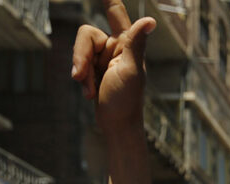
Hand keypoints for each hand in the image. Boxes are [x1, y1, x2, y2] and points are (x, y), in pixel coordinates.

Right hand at [72, 0, 155, 129]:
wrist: (118, 126)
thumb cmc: (127, 101)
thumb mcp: (130, 71)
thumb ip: (136, 44)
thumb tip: (150, 21)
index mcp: (127, 42)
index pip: (114, 10)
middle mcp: (116, 46)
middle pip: (86, 34)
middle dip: (80, 55)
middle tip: (79, 75)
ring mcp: (103, 58)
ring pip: (80, 50)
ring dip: (81, 71)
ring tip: (89, 90)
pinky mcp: (94, 70)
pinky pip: (78, 65)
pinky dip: (82, 80)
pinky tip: (90, 95)